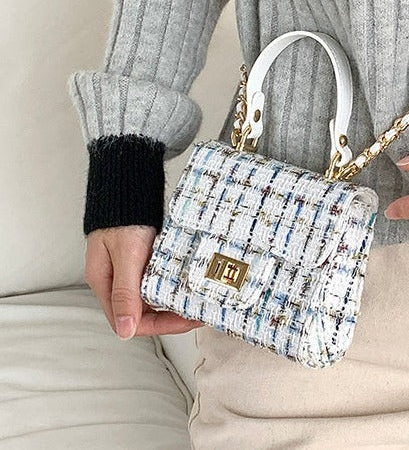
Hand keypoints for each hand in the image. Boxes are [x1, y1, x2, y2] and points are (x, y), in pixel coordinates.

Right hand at [84, 225, 203, 339]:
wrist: (129, 182)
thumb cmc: (125, 214)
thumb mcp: (127, 253)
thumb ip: (126, 291)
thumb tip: (125, 331)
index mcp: (105, 282)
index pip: (132, 320)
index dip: (161, 325)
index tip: (186, 321)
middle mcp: (116, 278)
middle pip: (144, 310)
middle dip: (172, 315)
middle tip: (198, 311)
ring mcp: (129, 267)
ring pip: (152, 294)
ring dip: (173, 299)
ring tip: (197, 298)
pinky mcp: (142, 255)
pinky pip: (157, 277)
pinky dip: (172, 282)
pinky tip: (187, 280)